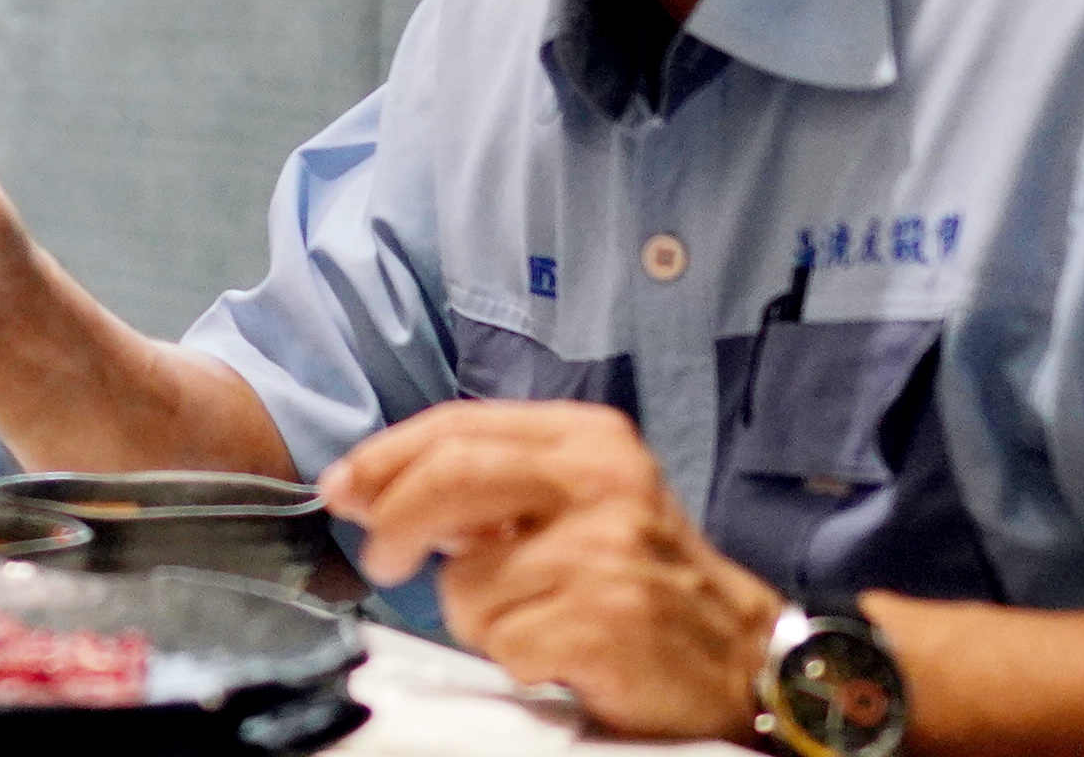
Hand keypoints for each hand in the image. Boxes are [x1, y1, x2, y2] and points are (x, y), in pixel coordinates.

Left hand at [320, 401, 778, 738]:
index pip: (460, 426)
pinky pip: (503, 641)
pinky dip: (516, 658)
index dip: (387, 457)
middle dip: (395, 520)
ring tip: (537, 622)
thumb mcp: (579, 501)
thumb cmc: (642, 577)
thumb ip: (494, 483)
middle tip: (379, 558)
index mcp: (588, 438)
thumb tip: (380, 489)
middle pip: (451, 477)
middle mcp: (601, 481)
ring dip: (481, 617)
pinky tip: (562, 654)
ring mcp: (606, 551)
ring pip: (469, 581)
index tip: (343, 488)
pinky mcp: (606, 620)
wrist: (740, 658)